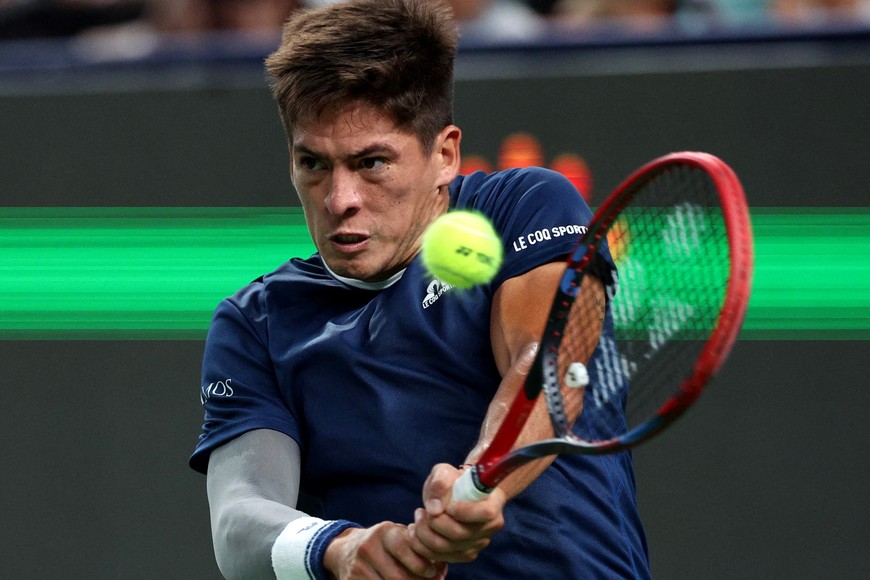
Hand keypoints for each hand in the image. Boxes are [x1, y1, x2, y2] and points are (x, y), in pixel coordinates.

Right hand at [323, 523, 446, 578]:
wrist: (345, 551)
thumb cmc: (383, 546)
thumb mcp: (397, 538)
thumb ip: (418, 547)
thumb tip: (442, 568)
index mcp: (384, 532)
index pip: (405, 549)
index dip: (422, 564)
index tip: (433, 572)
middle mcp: (368, 547)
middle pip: (399, 576)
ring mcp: (358, 566)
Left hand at [409, 463, 506, 562]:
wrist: (458, 494)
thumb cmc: (453, 481)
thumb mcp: (445, 472)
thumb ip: (440, 483)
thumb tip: (434, 508)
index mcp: (493, 503)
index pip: (486, 513)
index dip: (464, 511)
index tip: (446, 505)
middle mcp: (489, 528)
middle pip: (460, 534)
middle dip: (433, 524)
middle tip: (420, 511)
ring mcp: (478, 544)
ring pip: (448, 549)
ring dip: (424, 535)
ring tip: (417, 519)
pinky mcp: (465, 554)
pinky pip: (442, 558)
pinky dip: (423, 547)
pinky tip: (417, 532)